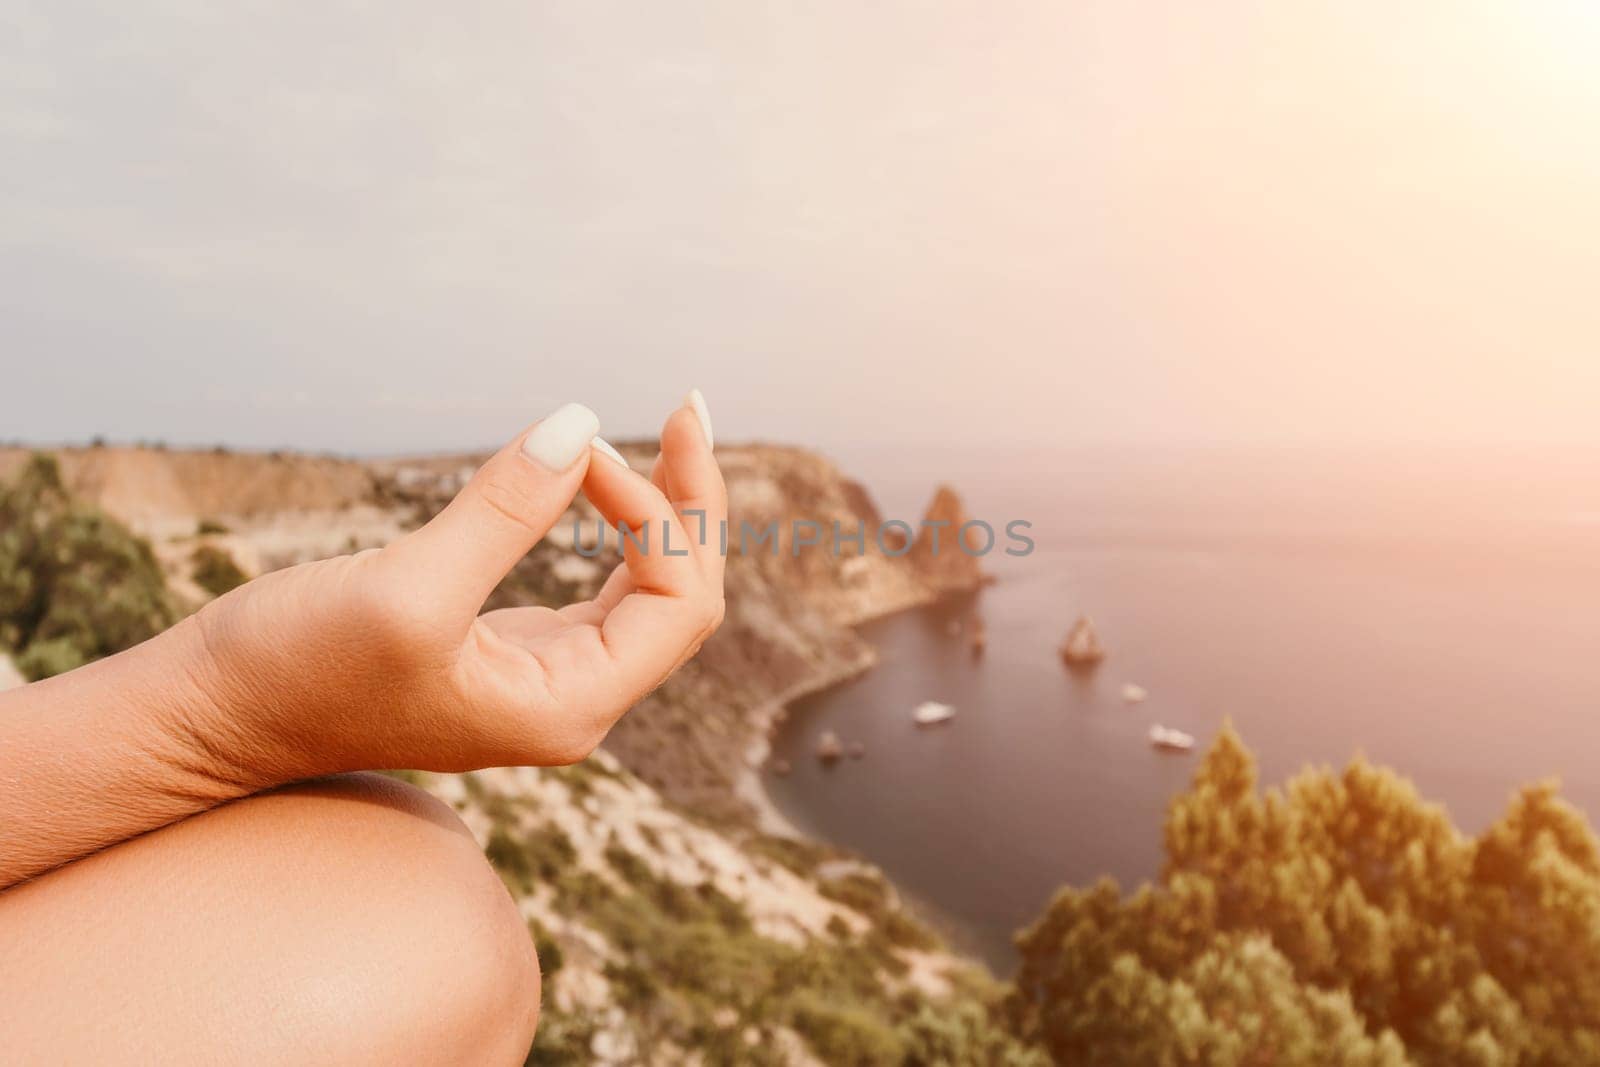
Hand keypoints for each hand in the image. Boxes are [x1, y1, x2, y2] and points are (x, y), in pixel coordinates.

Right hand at [182, 397, 725, 785]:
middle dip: (692, 501)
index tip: (585, 452)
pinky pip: (603, 588)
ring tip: (674, 426)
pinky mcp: (514, 648)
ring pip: (649, 589)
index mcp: (568, 706)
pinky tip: (612, 478)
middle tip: (689, 405)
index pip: (678, 604)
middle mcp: (573, 700)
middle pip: (682, 595)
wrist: (216, 714)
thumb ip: (502, 510)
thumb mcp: (406, 588)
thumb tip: (582, 421)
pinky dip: (617, 527)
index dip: (658, 515)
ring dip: (663, 508)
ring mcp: (548, 676)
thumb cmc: (297, 669)